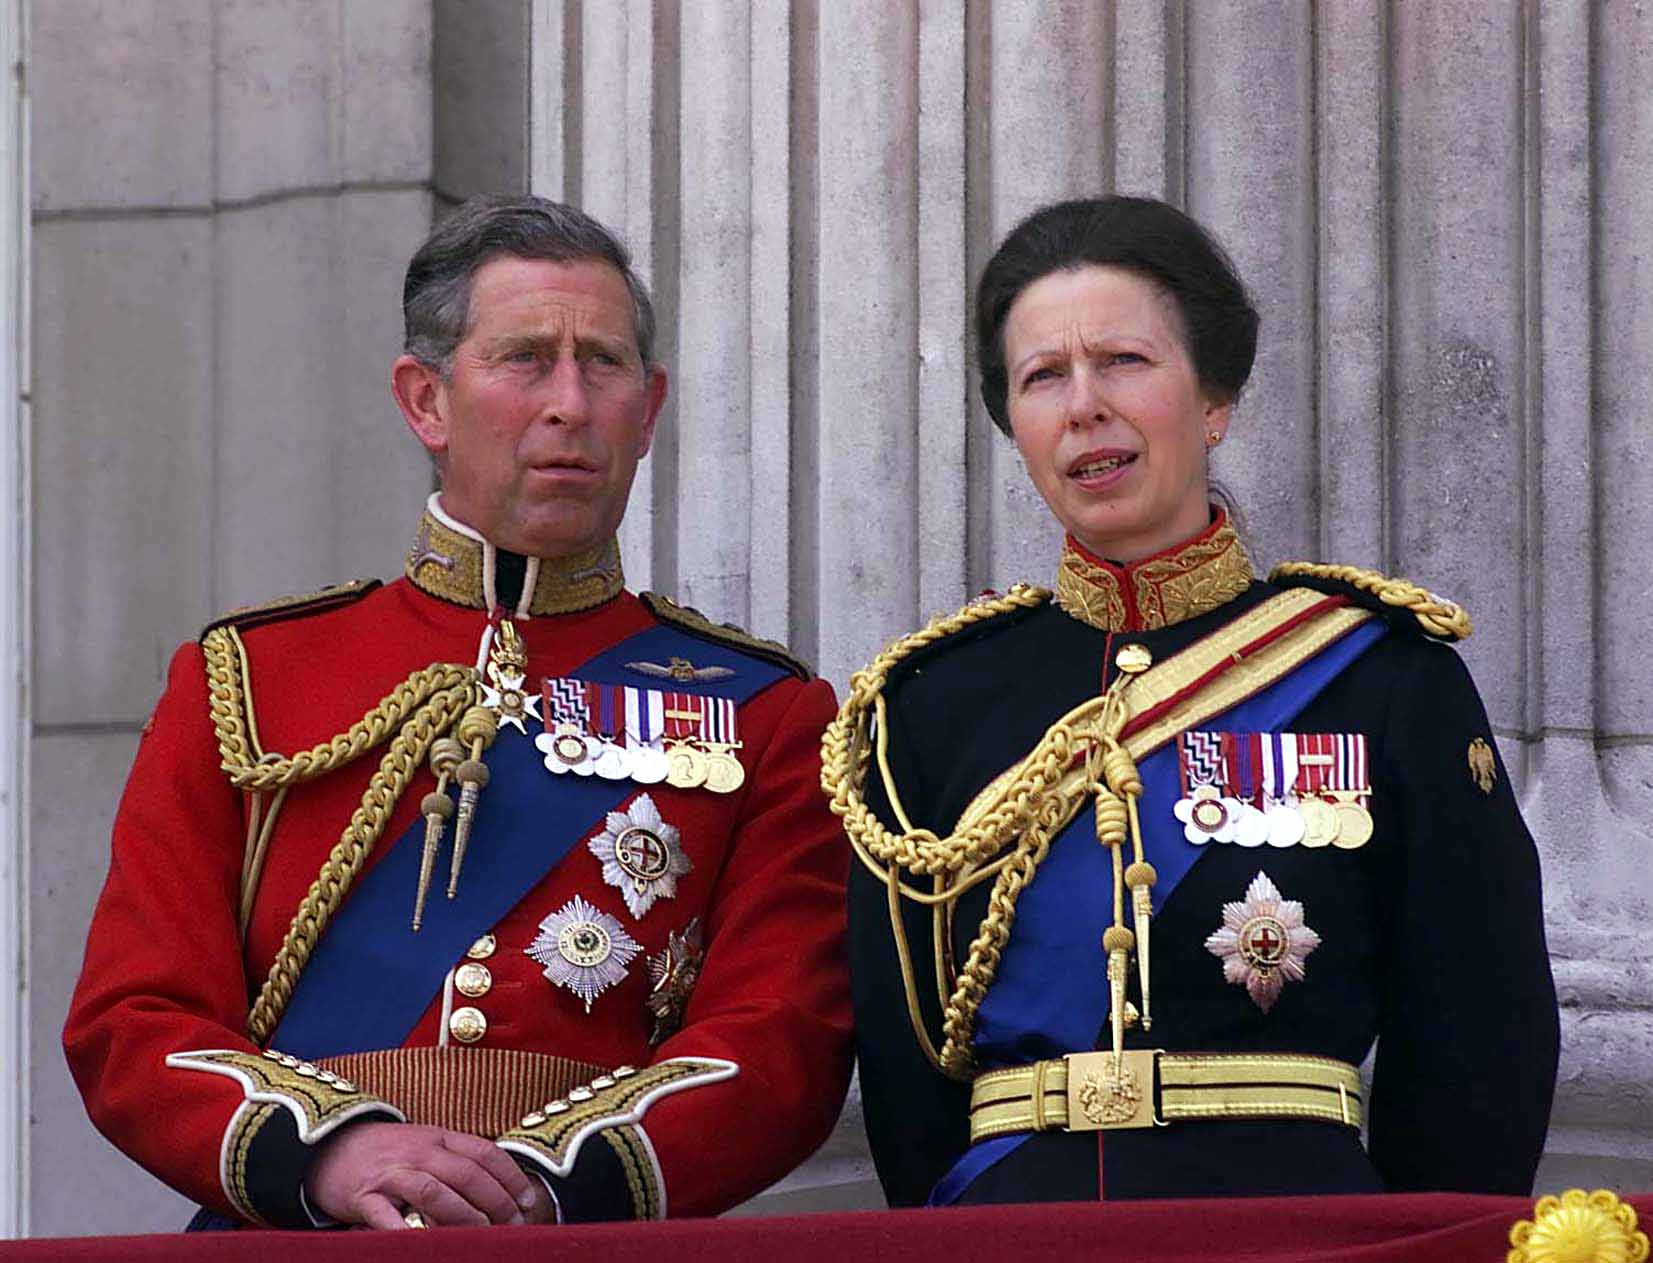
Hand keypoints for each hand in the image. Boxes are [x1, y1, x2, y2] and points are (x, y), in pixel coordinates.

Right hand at [305, 1121, 545, 1228]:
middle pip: (467, 1173)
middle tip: (512, 1226)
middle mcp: (419, 1151)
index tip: (529, 1202)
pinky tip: (422, 1244)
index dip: (511, 1178)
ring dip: (462, 1216)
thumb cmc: (390, 1154)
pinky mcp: (363, 1195)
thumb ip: (458, 1164)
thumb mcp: (427, 1147)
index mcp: (440, 1138)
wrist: (330, 1147)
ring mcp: (391, 1172)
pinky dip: (406, 1231)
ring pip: (434, 1191)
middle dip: (496, 1202)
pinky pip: (386, 1215)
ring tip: (480, 1237)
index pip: (485, 1153)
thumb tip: (500, 1194)